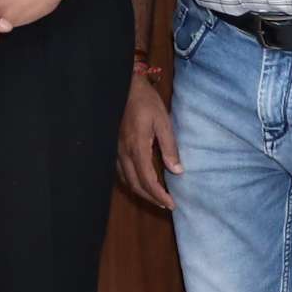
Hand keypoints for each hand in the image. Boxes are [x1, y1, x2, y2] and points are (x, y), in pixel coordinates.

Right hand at [116, 72, 180, 211]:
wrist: (125, 87)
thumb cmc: (146, 102)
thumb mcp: (163, 121)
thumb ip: (170, 147)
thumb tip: (177, 171)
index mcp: (137, 147)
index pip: (147, 180)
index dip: (159, 195)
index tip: (172, 204)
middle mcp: (124, 153)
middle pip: (135, 184)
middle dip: (151, 198)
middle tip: (166, 204)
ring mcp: (116, 151)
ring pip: (126, 180)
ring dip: (141, 192)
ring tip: (156, 197)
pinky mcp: (114, 147)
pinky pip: (121, 171)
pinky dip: (132, 182)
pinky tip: (140, 182)